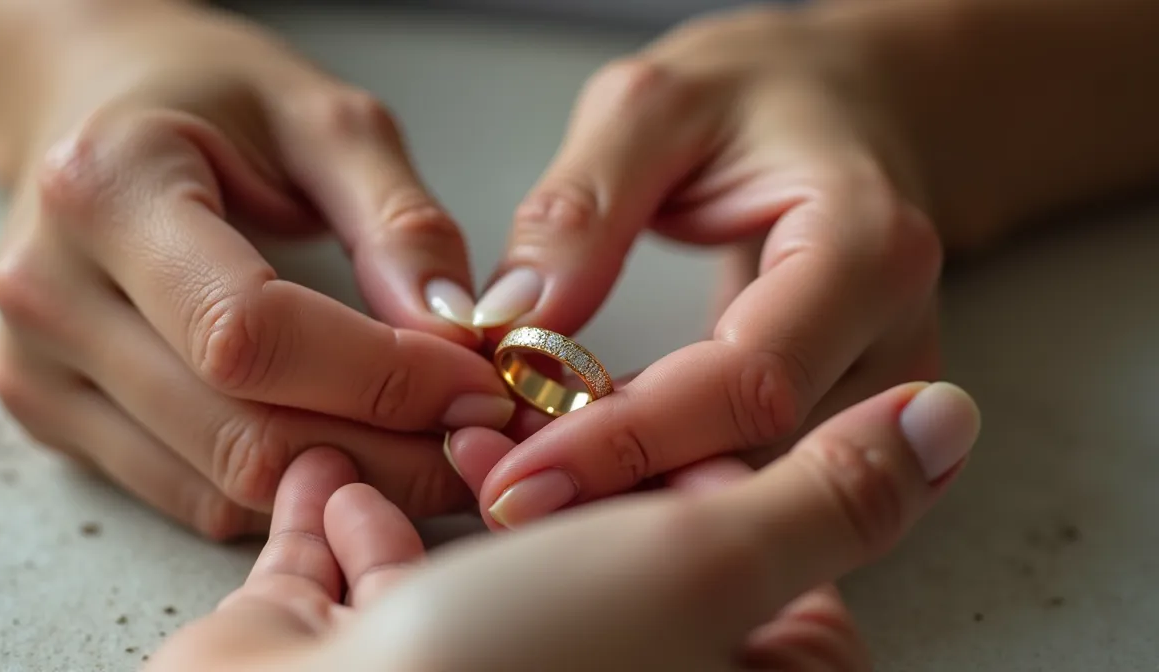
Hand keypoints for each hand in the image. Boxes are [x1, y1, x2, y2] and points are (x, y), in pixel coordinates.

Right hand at [0, 3, 512, 537]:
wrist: (90, 112)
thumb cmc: (207, 99)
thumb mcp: (323, 119)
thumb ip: (399, 221)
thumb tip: (462, 335)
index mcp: (108, 187)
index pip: (250, 331)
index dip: (383, 378)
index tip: (479, 385)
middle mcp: (49, 288)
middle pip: (238, 432)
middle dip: (388, 453)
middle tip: (476, 437)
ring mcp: (36, 366)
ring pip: (219, 488)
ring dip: (347, 483)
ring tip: (429, 447)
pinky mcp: (50, 414)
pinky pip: (192, 499)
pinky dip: (286, 490)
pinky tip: (350, 451)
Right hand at [147, 382, 979, 670]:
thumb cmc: (510, 671)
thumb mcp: (702, 563)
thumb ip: (824, 496)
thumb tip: (950, 427)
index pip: (758, 599)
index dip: (727, 493)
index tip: (693, 427)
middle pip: (609, 567)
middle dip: (580, 471)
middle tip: (567, 404)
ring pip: (483, 561)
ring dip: (468, 477)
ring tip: (464, 417)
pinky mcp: (350, 653)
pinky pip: (366, 568)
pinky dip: (359, 510)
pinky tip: (346, 463)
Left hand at [469, 7, 942, 527]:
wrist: (855, 107)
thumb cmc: (764, 94)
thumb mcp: (656, 106)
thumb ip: (582, 207)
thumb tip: (510, 323)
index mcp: (868, 247)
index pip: (748, 380)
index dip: (629, 439)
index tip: (521, 473)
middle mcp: (895, 341)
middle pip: (754, 457)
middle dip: (616, 487)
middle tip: (495, 488)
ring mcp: (878, 395)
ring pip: (750, 487)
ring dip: (628, 495)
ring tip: (515, 478)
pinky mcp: (845, 424)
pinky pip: (745, 472)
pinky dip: (655, 479)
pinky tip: (573, 468)